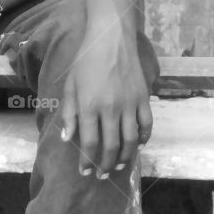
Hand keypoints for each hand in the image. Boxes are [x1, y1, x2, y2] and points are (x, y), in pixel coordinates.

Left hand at [59, 28, 152, 177]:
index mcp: (89, 106)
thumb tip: (67, 139)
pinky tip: (137, 147)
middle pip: (111, 147)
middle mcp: (110, 108)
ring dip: (125, 158)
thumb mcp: (70, 86)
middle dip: (105, 166)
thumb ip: (69, 114)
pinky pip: (147, 125)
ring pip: (131, 141)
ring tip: (119, 166)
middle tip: (102, 176)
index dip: (87, 161)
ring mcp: (129, 104)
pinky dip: (144, 139)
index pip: (89, 143)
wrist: (111, 37)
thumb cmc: (86, 60)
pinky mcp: (143, 98)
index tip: (85, 172)